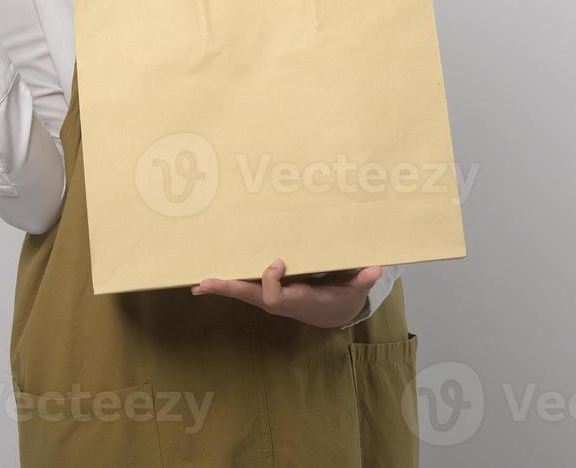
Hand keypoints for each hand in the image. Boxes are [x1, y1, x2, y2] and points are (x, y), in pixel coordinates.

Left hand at [191, 259, 381, 328]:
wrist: (333, 314)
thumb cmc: (342, 298)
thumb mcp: (354, 291)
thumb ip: (362, 281)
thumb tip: (377, 269)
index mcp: (297, 300)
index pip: (275, 296)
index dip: (271, 279)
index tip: (277, 261)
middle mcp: (280, 301)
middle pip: (250, 297)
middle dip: (229, 289)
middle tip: (204, 283)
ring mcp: (271, 299)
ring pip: (243, 293)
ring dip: (221, 288)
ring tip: (198, 284)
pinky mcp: (268, 294)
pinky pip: (245, 289)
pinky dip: (227, 286)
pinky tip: (206, 284)